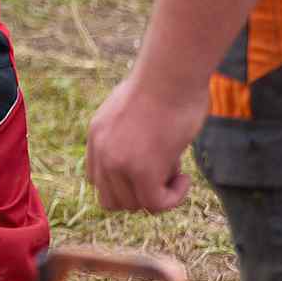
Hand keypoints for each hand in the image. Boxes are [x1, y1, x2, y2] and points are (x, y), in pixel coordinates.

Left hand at [86, 67, 207, 212]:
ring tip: (176, 169)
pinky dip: (173, 198)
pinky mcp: (142, 171)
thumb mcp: (139, 111)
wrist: (171, 75)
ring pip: (134, 205)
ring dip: (158, 195)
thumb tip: (157, 155)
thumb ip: (135, 136)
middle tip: (165, 171)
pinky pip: (155, 204)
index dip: (126, 183)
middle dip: (141, 193)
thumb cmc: (166, 85)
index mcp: (97, 135)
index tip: (151, 168)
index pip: (98, 179)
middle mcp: (101, 150)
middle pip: (112, 199)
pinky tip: (184, 178)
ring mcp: (118, 162)